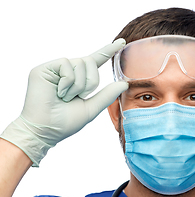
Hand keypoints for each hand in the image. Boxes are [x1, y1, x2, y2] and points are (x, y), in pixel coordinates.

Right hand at [0, 39, 127, 165]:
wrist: (46, 130)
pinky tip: (58, 92)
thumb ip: (107, 95)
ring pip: (81, 63)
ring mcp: (55, 69)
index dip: (108, 51)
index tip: (122, 42)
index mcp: (79, 79)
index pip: (96, 61)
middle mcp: (67, 71)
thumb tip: (124, 83)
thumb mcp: (91, 108)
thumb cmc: (65, 122)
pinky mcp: (44, 68)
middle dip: (90, 82)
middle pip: (90, 62)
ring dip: (78, 85)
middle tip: (77, 97)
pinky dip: (67, 82)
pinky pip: (66, 64)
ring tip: (65, 97)